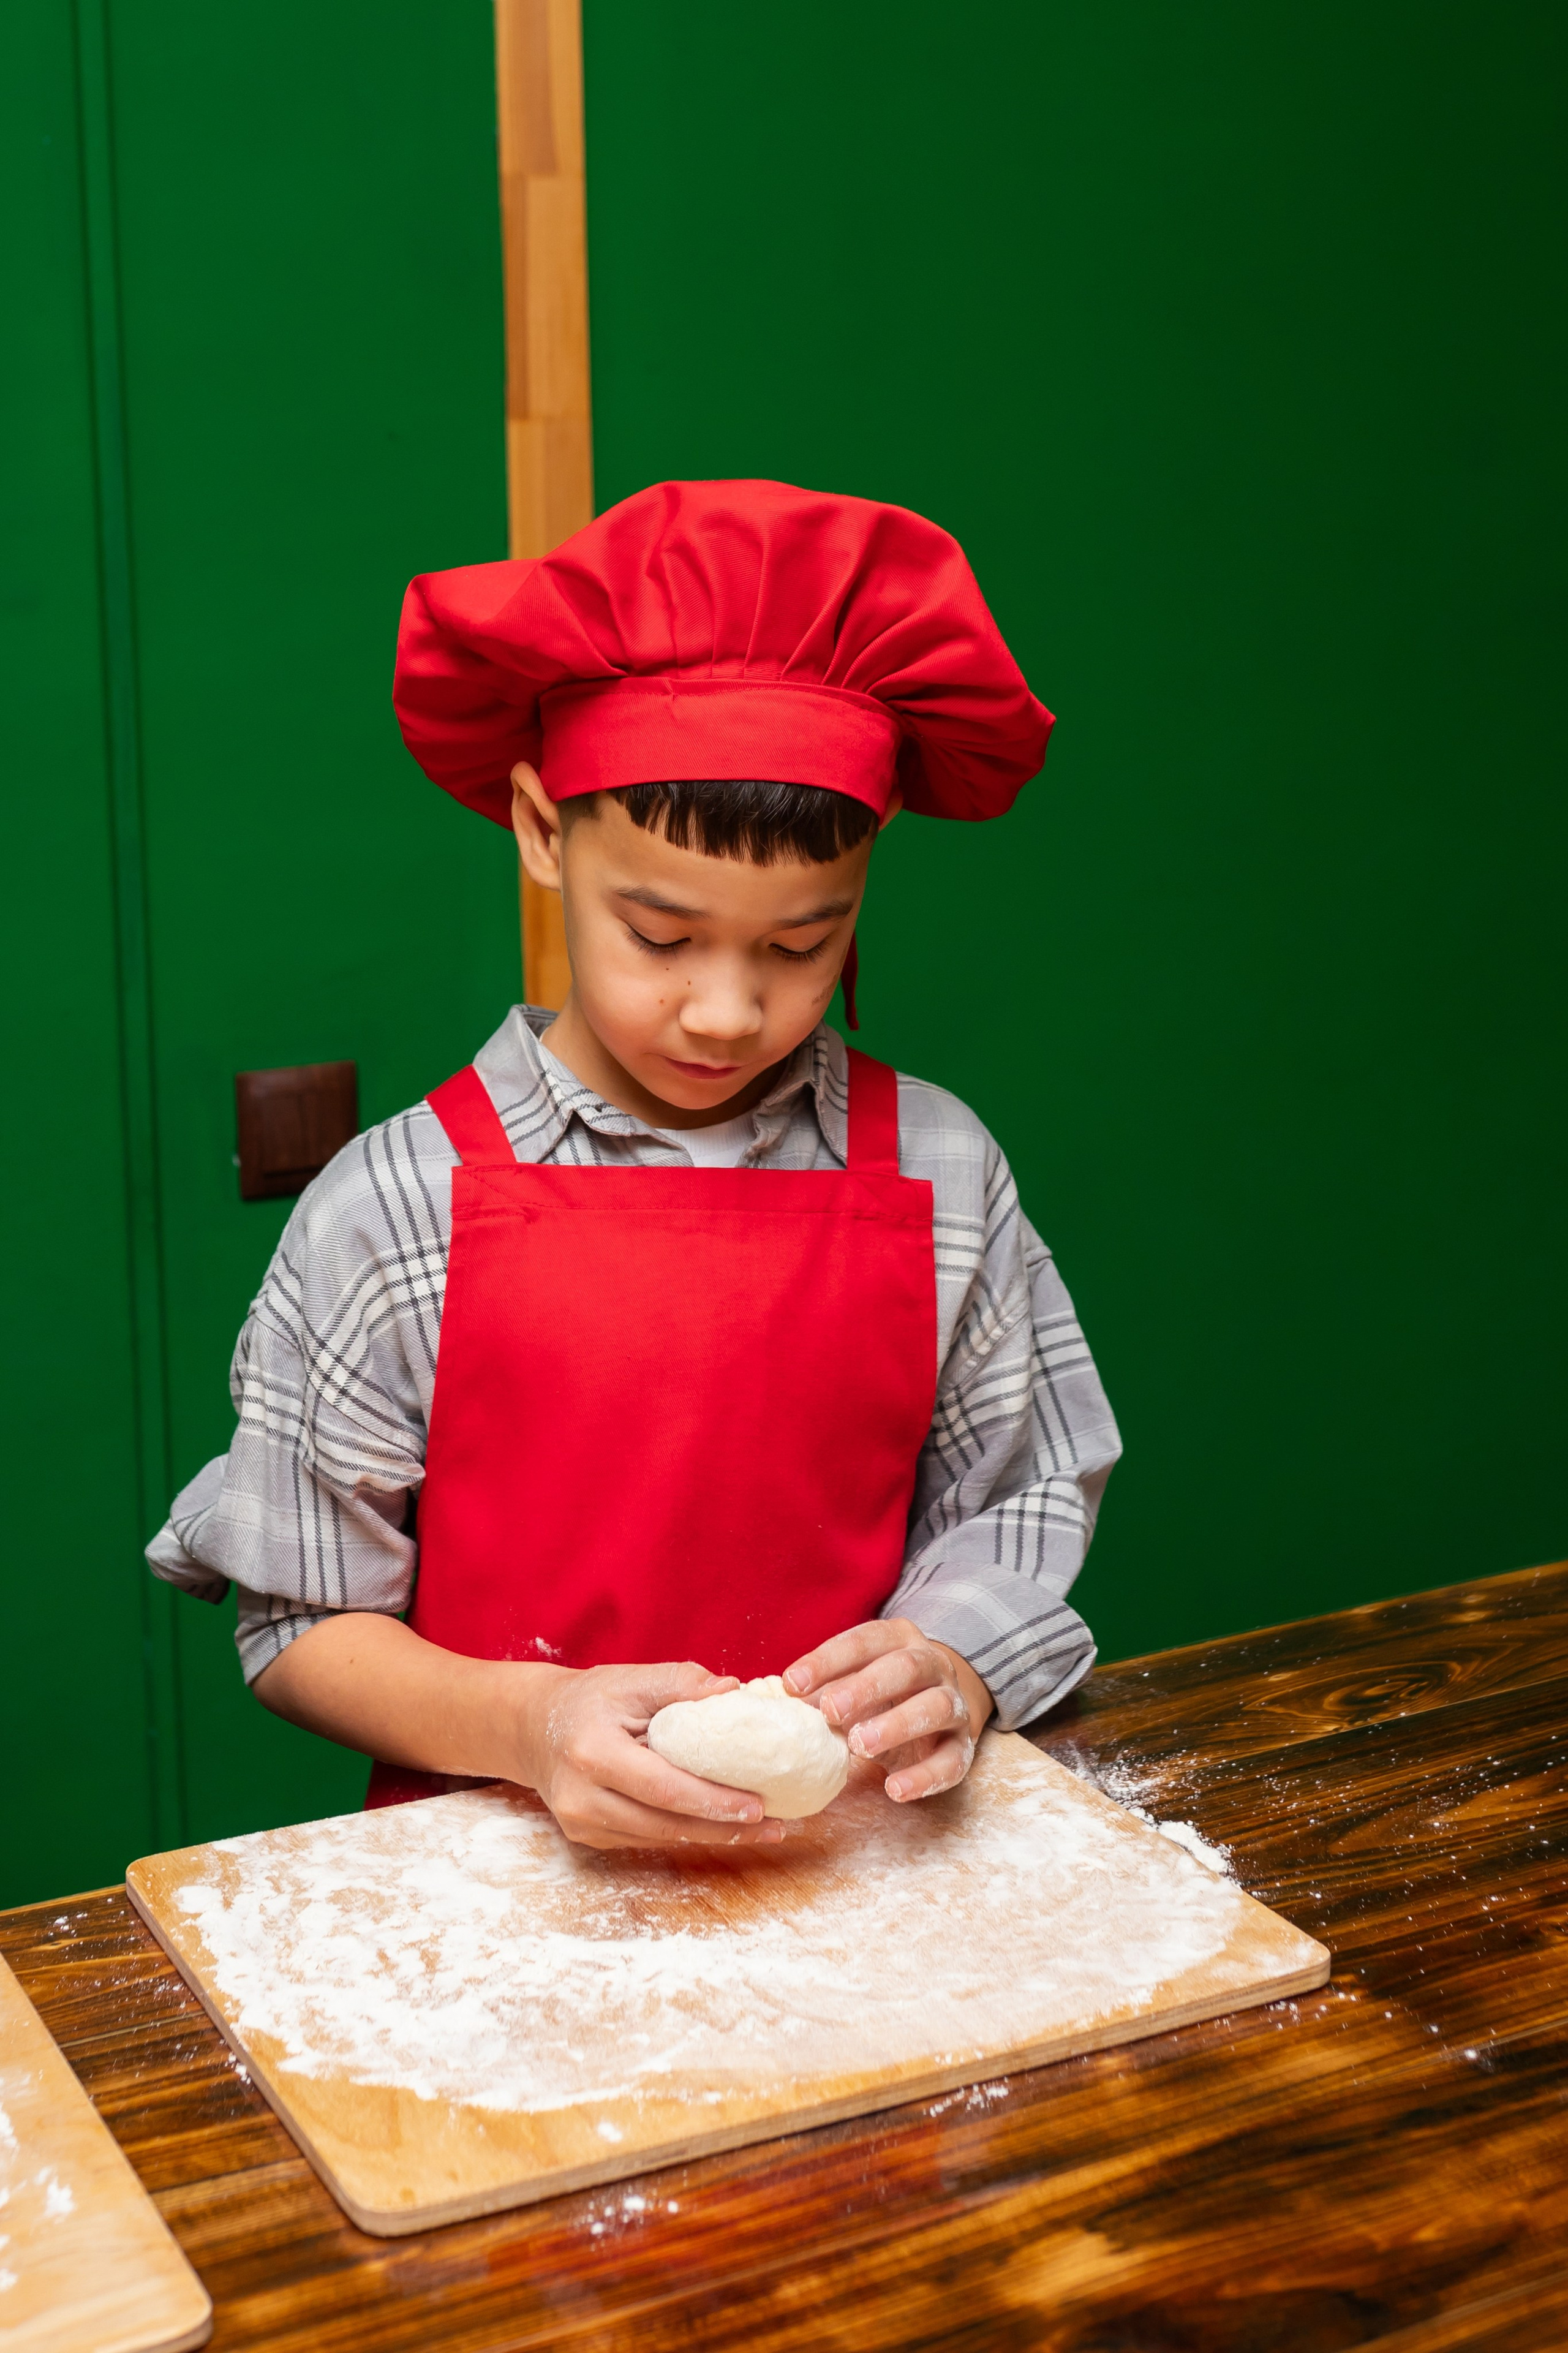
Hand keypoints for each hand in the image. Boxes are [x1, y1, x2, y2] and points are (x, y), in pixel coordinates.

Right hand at [512, 1659, 787, 1851]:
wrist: (532, 1727)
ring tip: (762, 1830)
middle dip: (723, 1828)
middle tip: (775, 1827)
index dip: (712, 1801)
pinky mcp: (587, 1836)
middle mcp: (581, 1796)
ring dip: (711, 1836)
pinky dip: (684, 1832)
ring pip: (658, 1838)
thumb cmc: (589, 1698)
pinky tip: (719, 1826)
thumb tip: (734, 1691)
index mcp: (592, 1752)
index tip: (759, 1806)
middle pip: (664, 1824)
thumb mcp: (630, 1679)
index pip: (662, 1788)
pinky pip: (645, 1838)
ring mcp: (581, 1823)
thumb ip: (681, 1683)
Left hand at [781, 1618, 993, 1802]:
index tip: (791, 1683)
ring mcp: (954, 1704)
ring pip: (935, 1707)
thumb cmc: (883, 1692)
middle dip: (866, 1687)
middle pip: (905, 1667)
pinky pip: (952, 1761)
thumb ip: (825, 1688)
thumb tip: (780, 1701)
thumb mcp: (856, 1681)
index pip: (865, 1640)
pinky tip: (895, 1789)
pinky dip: (925, 1777)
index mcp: (900, 1639)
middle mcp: (933, 1664)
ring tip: (859, 1745)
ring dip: (896, 1725)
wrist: (943, 1706)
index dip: (828, 1660)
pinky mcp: (963, 1746)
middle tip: (829, 1711)